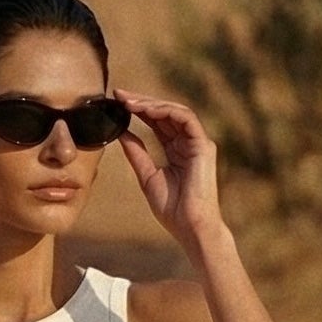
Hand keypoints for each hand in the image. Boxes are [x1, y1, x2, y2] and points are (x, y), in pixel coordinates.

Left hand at [116, 90, 223, 251]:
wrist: (189, 227)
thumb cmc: (172, 208)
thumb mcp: (146, 176)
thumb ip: (137, 153)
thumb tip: (121, 132)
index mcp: (176, 149)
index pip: (157, 122)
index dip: (138, 110)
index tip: (116, 102)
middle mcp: (188, 141)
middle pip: (164, 113)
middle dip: (141, 101)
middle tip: (119, 94)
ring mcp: (198, 142)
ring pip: (175, 111)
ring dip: (151, 104)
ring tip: (128, 101)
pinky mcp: (204, 145)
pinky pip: (185, 118)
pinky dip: (166, 111)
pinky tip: (147, 110)